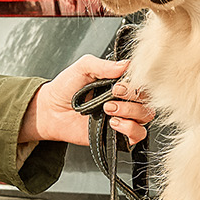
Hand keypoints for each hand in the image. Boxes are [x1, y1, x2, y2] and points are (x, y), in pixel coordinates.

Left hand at [20, 56, 154, 147]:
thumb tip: (126, 65)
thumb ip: (103, 65)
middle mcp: (125, 99)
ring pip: (145, 116)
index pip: (143, 81)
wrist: (51, 110)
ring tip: (108, 109)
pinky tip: (113, 123)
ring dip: (130, 112)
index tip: (120, 84)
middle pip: (147, 98)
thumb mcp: (83, 67)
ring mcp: (123, 117)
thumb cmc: (66, 88)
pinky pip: (138, 135)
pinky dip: (130, 129)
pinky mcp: (118, 134)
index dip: (136, 82)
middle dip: (132, 96)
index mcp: (120, 82)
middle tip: (113, 94)